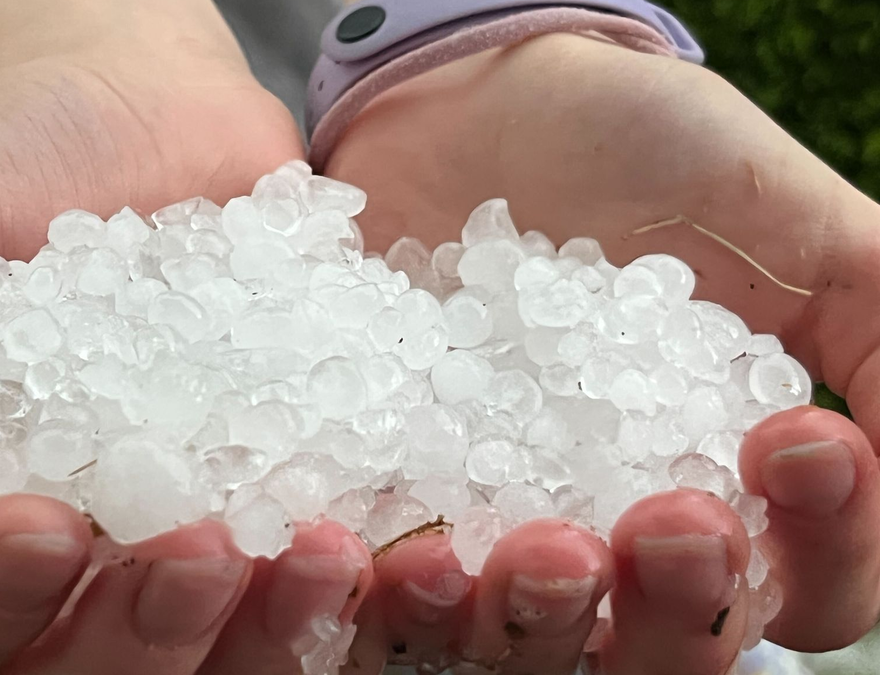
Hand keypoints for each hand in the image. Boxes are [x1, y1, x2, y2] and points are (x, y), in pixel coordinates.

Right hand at [0, 8, 388, 672]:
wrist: (133, 102)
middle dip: (146, 634)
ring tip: (312, 548)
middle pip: (101, 668)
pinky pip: (314, 578)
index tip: (38, 526)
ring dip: (265, 631)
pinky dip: (340, 582)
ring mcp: (189, 533)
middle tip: (198, 547)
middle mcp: (78, 562)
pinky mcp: (282, 488)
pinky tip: (359, 533)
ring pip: (220, 651)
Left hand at [326, 33, 879, 673]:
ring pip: (521, 640)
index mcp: (724, 481)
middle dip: (679, 607)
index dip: (823, 547)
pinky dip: (399, 585)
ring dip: (538, 618)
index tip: (796, 440)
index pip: (802, 586)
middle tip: (672, 521)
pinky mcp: (387, 488)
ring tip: (542, 548)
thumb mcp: (789, 223)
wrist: (476, 105)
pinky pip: (382, 575)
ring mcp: (494, 516)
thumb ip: (876, 334)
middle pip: (660, 648)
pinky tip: (409, 547)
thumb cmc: (644, 156)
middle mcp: (612, 525)